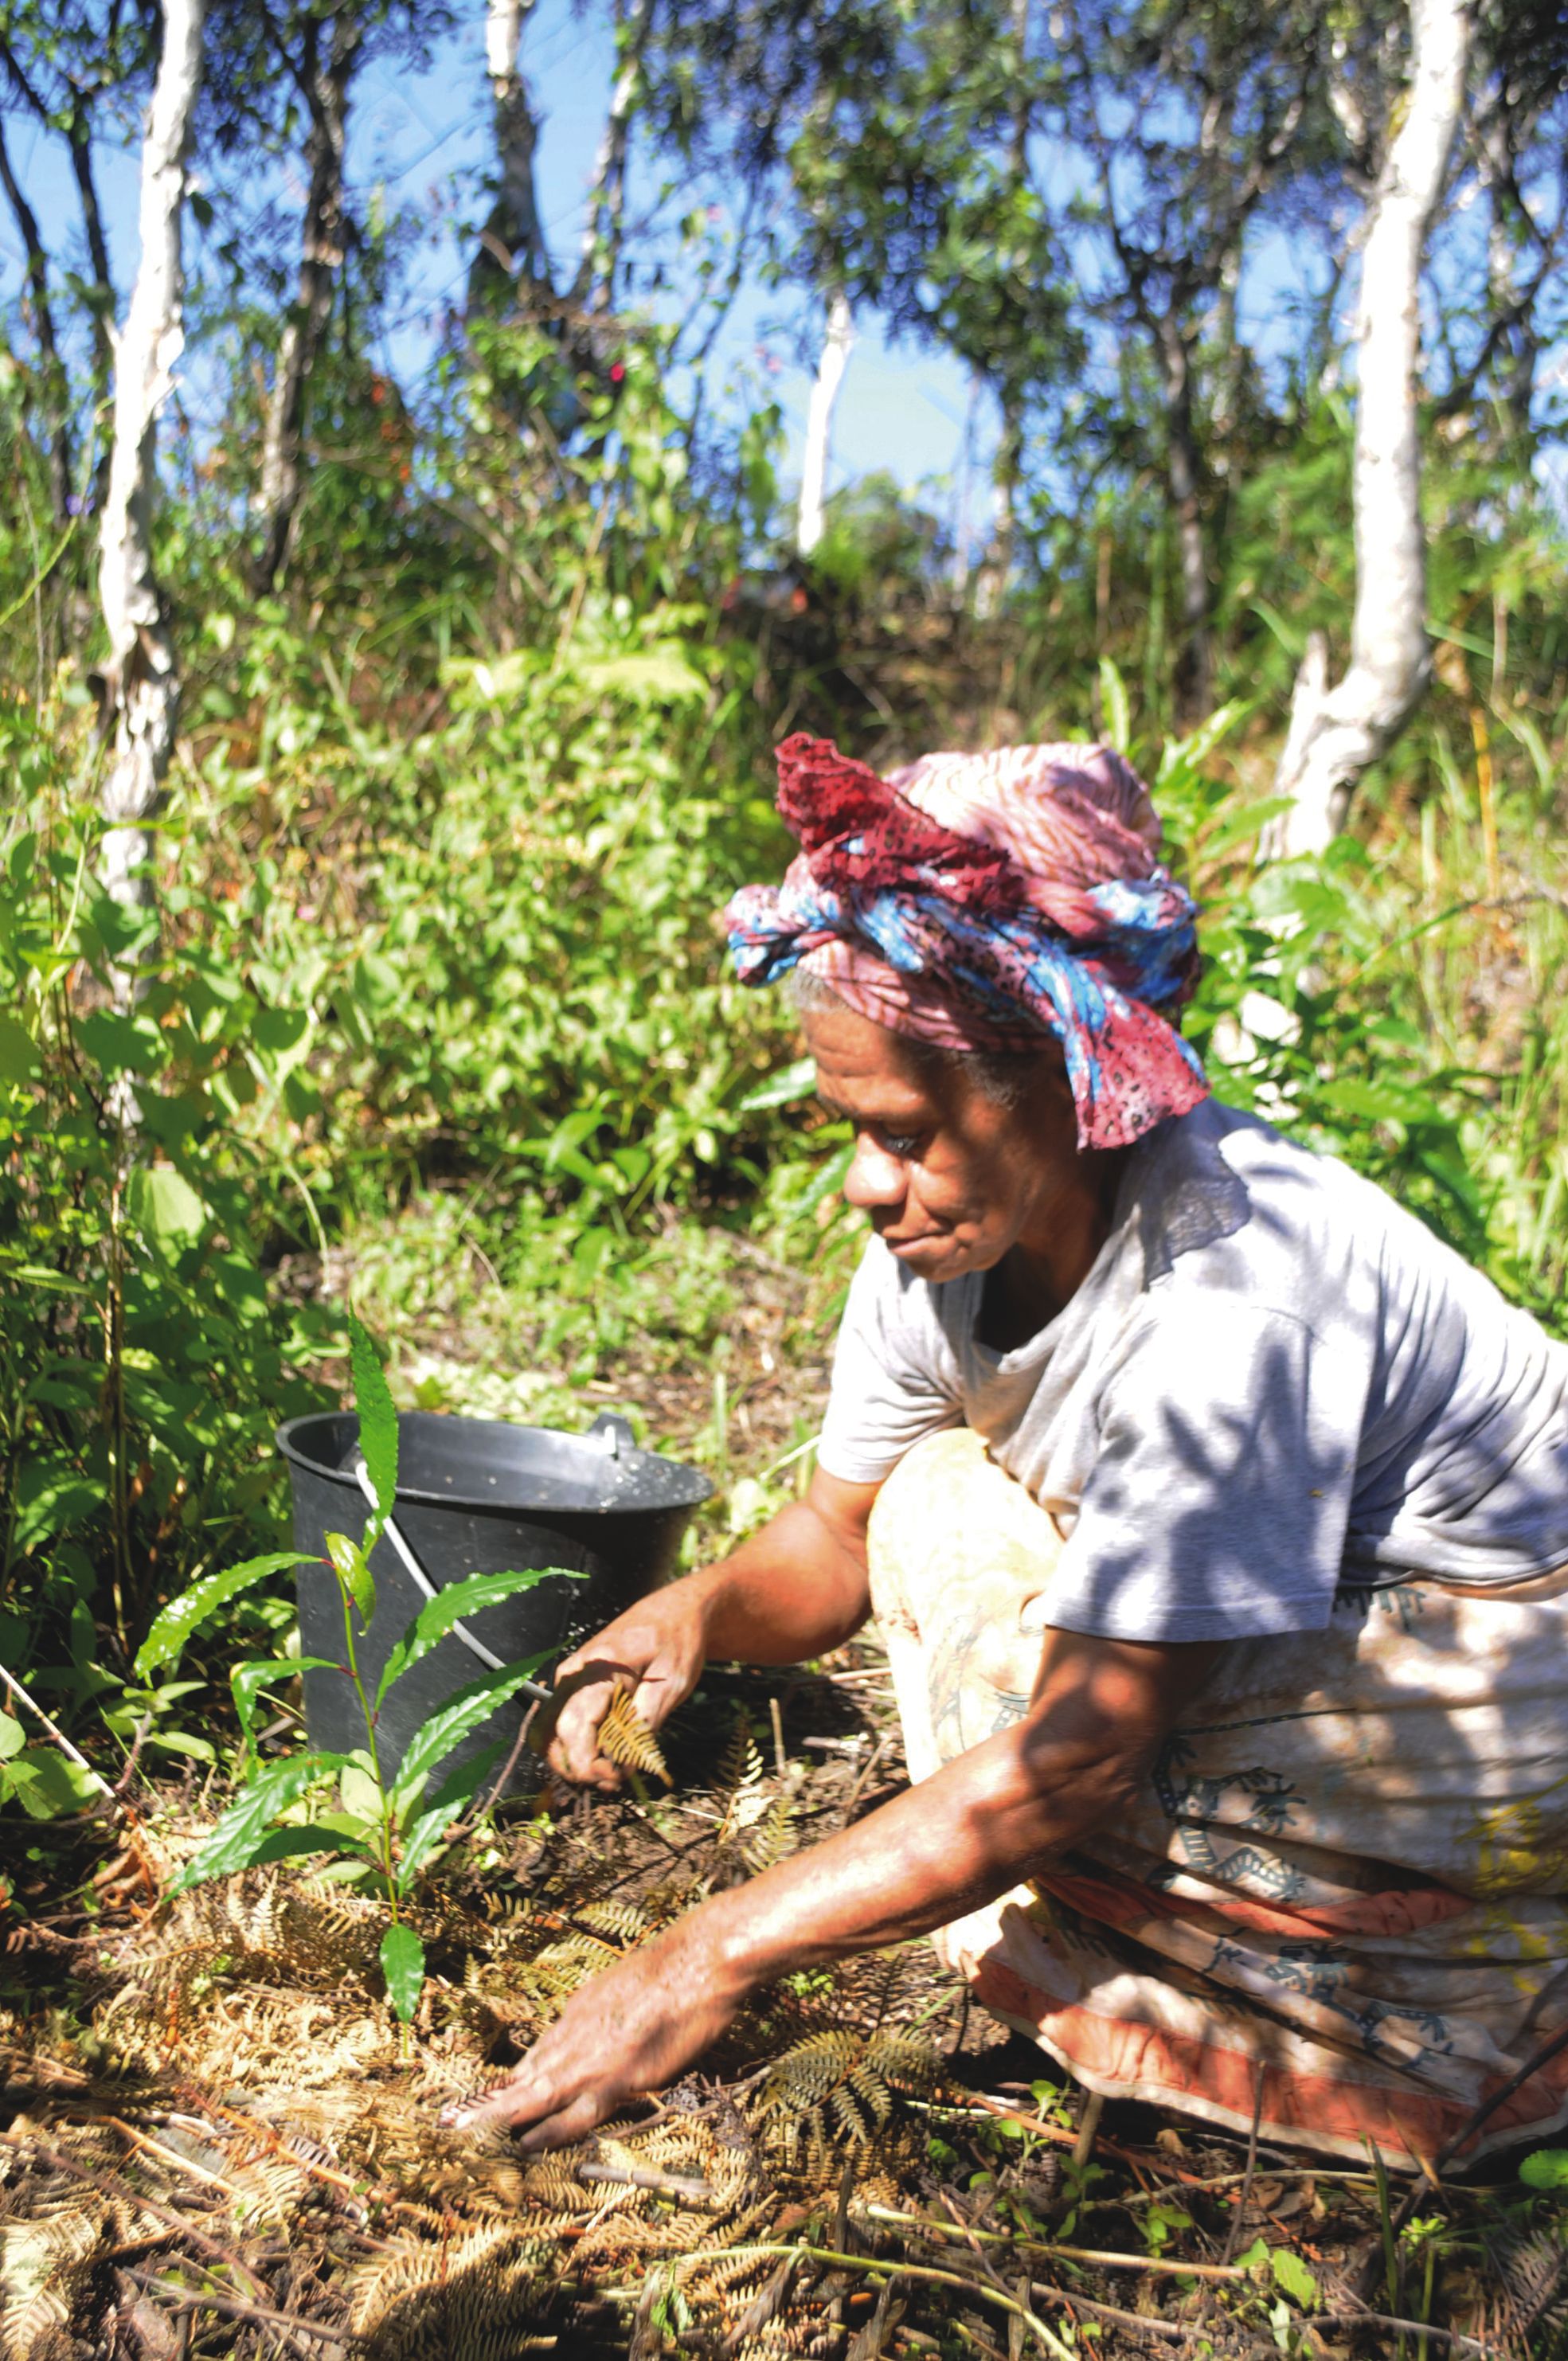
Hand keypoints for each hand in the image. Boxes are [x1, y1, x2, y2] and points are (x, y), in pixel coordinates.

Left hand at [440, 1921, 741, 2148]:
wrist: (701, 1958)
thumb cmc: (675, 1970)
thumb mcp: (623, 1986)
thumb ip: (601, 2015)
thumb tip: (589, 2035)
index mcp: (578, 2013)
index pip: (535, 2057)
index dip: (508, 2083)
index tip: (485, 2101)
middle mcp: (576, 2034)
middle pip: (523, 2076)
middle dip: (485, 2102)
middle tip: (448, 2120)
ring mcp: (595, 2057)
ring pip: (535, 2096)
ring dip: (499, 2118)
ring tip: (464, 2136)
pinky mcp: (619, 2076)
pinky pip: (575, 2113)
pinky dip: (547, 2130)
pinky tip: (524, 2144)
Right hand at [545, 1583, 709, 1788]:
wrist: (673, 1612)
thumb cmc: (677, 1643)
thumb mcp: (673, 1684)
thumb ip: (646, 1724)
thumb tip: (625, 1766)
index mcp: (599, 1669)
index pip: (575, 1725)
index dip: (586, 1762)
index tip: (614, 1779)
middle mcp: (574, 1672)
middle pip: (554, 1733)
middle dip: (579, 1768)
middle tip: (615, 1781)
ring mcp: (569, 1678)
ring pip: (551, 1732)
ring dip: (574, 1761)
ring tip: (610, 1773)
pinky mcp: (572, 1685)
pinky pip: (561, 1723)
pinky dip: (575, 1747)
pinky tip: (603, 1757)